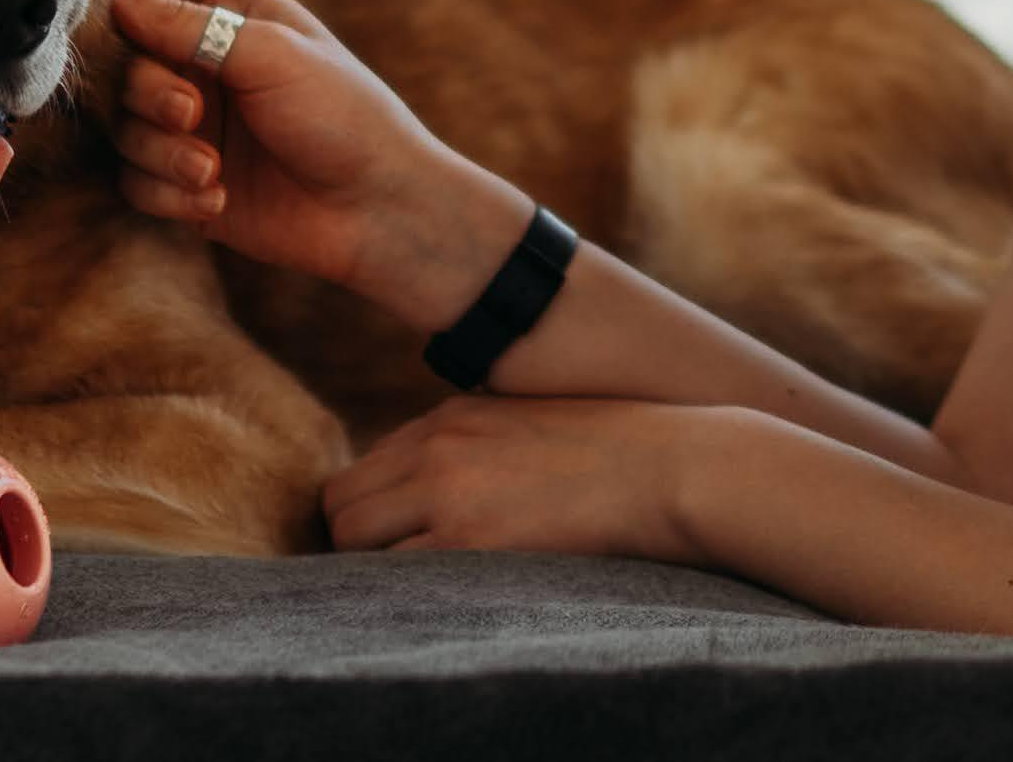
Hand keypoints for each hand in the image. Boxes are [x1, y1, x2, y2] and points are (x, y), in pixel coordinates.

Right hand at [107, 0, 523, 327]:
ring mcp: (189, 123)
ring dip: (157, 148)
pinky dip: (167, 192)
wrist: (378, 209)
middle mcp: (200, 61)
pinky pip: (136, 181)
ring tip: (208, 168)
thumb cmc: (342, 113)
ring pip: (123, 125)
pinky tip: (216, 200)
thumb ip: (185, 24)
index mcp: (227, 8)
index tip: (97, 11)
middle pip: (122, 58)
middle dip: (145, 87)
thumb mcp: (269, 53)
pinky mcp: (184, 181)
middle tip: (189, 111)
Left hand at [322, 395, 710, 563]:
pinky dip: (403, 591)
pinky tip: (446, 596)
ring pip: (350, 536)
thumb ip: (482, 446)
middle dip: (359, 540)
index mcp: (450, 416)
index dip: (377, 509)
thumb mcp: (531, 425)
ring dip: (373, 567)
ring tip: (426, 586)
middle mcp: (436, 446)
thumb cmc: (621, 454)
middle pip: (341, 500)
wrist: (671, 466)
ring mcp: (447, 490)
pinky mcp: (471, 539)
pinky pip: (394, 573)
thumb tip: (457, 491)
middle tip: (402, 571)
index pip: (368, 466)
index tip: (402, 539)